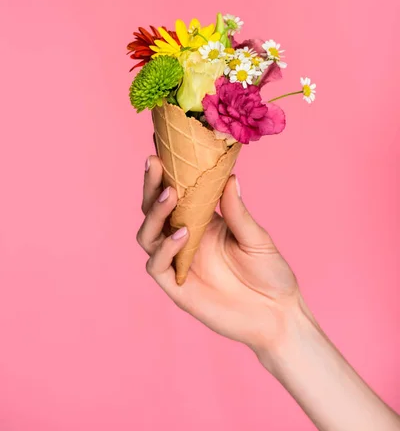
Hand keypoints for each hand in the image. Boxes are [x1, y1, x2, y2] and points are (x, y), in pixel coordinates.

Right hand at [137, 155, 305, 361]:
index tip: (161, 145)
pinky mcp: (177, 287)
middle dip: (151, 186)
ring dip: (155, 213)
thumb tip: (228, 175)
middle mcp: (184, 239)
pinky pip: (158, 266)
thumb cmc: (270, 273)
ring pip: (149, 235)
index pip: (176, 193)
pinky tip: (182, 235)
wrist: (278, 315)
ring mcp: (178, 263)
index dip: (166, 172)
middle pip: (155, 210)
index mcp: (202, 222)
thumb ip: (237, 211)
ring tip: (169, 194)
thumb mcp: (256, 237)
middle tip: (154, 161)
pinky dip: (165, 249)